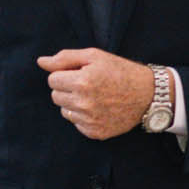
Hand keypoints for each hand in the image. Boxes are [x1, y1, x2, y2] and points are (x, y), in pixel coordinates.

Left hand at [38, 48, 155, 139]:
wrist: (148, 94)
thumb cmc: (120, 71)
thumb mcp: (95, 56)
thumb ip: (65, 58)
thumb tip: (41, 62)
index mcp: (82, 81)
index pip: (52, 80)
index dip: (65, 74)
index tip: (81, 73)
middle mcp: (84, 103)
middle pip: (55, 96)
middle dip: (67, 88)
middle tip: (88, 84)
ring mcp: (90, 120)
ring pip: (65, 111)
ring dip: (74, 103)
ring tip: (94, 96)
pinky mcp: (95, 133)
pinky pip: (77, 124)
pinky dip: (84, 116)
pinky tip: (99, 108)